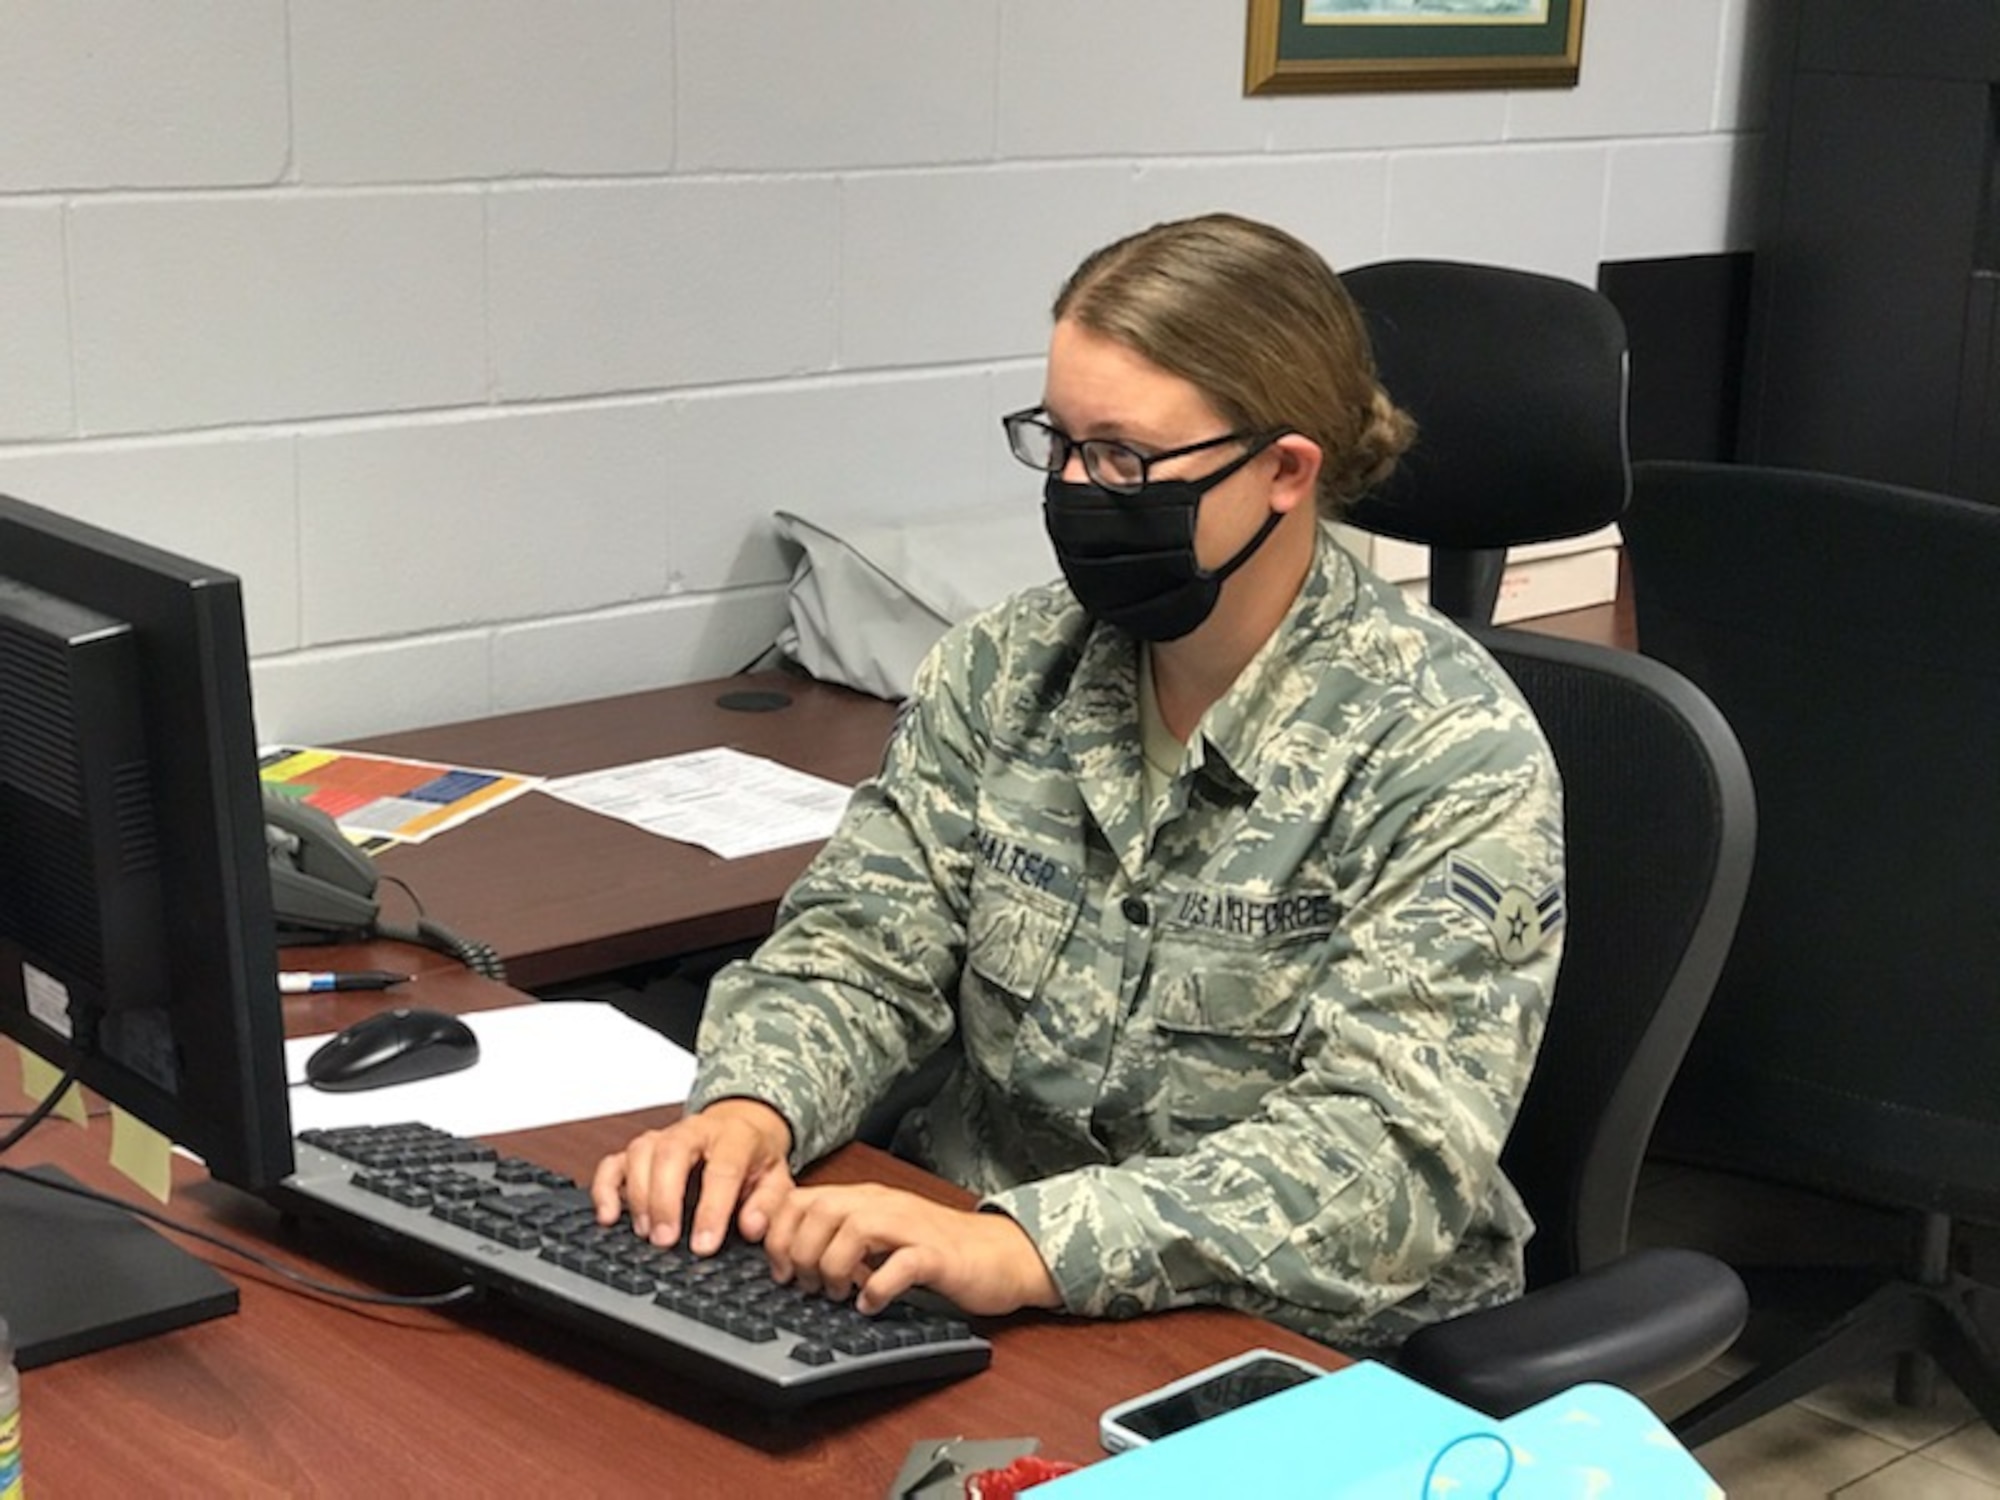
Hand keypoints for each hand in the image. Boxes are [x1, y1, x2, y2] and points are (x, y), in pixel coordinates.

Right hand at [591, 1099, 794, 1255]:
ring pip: (641, 1154)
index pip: (723, 1170)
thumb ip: (769, 1203)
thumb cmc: (755, 1156)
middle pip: (672, 1154)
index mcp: (736, 1137)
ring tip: (646, 1233)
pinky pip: (614, 1162)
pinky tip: (608, 1216)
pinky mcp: (640, 1150)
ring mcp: (664, 1137)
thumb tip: (751, 1226)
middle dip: (665, 1200)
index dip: (712, 1209)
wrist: (743, 1123)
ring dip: (637, 1196)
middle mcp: (695, 1131)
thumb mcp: (777, 1177)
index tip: (704, 1245)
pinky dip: (605, 1188)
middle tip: (665, 1241)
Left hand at [762, 1183, 1060, 1316]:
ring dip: (834, 1266)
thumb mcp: (880, 1238)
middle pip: (821, 1210)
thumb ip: (841, 1239)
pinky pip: (901, 1264)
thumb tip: (789, 1262)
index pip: (802, 1199)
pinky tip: (870, 1304)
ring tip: (837, 1294)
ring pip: (854, 1229)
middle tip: (807, 1286)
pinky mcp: (938, 1255)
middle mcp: (885, 1205)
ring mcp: (912, 1227)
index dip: (778, 1235)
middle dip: (801, 1252)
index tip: (779, 1270)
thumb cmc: (938, 1251)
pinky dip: (877, 1288)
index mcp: (865, 1199)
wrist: (1000, 1254)